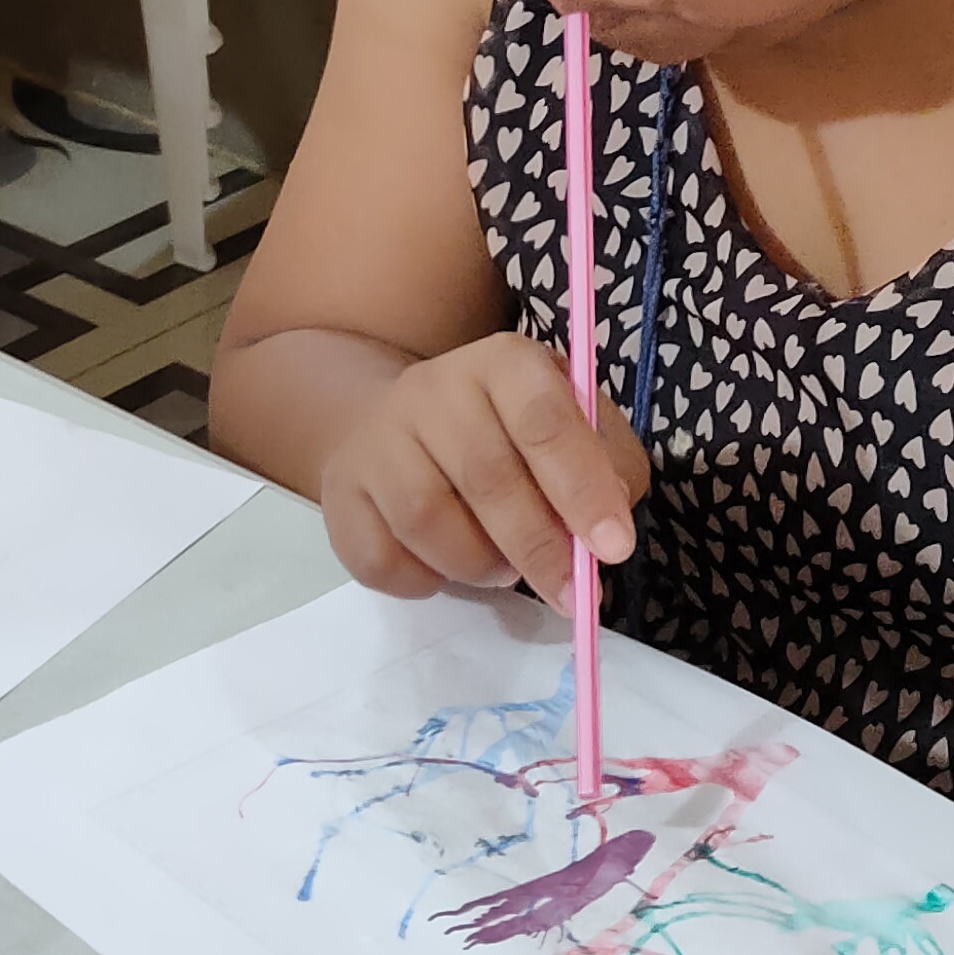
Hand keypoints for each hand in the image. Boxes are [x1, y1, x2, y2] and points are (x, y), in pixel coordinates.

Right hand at [320, 336, 648, 612]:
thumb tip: (608, 526)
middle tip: (571, 592)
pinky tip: (446, 568)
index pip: (544, 421)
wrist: (396, 424)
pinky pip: (382, 558)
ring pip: (427, 520)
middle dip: (538, 547)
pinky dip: (425, 581)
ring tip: (504, 570)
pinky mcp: (340, 491)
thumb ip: (607, 468)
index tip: (613, 548)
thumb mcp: (575, 427)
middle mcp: (432, 387)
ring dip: (479, 564)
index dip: (582, 489)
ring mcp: (378, 438)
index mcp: (502, 362)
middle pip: (486, 476)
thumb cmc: (507, 433)